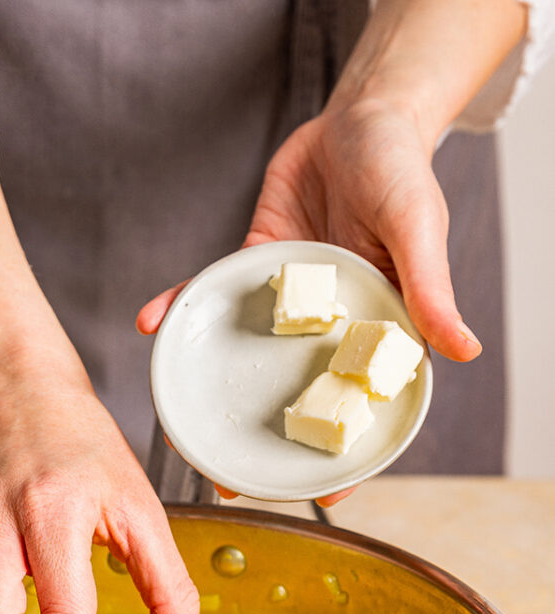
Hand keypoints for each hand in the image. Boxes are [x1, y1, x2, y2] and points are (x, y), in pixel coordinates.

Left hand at [138, 99, 482, 504]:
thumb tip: (461, 352)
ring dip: (212, 389)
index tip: (325, 496)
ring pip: (247, 356)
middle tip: (229, 483)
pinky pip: (215, 295)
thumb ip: (428, 291)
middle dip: (264, 440)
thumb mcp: (418, 231)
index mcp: (375, 326)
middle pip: (295, 393)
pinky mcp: (254, 265)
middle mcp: (327, 324)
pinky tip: (153, 320)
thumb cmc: (402, 170)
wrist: (360, 117)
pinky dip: (182, 305)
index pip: (362, 403)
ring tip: (180, 428)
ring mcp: (286, 300)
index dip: (347, 451)